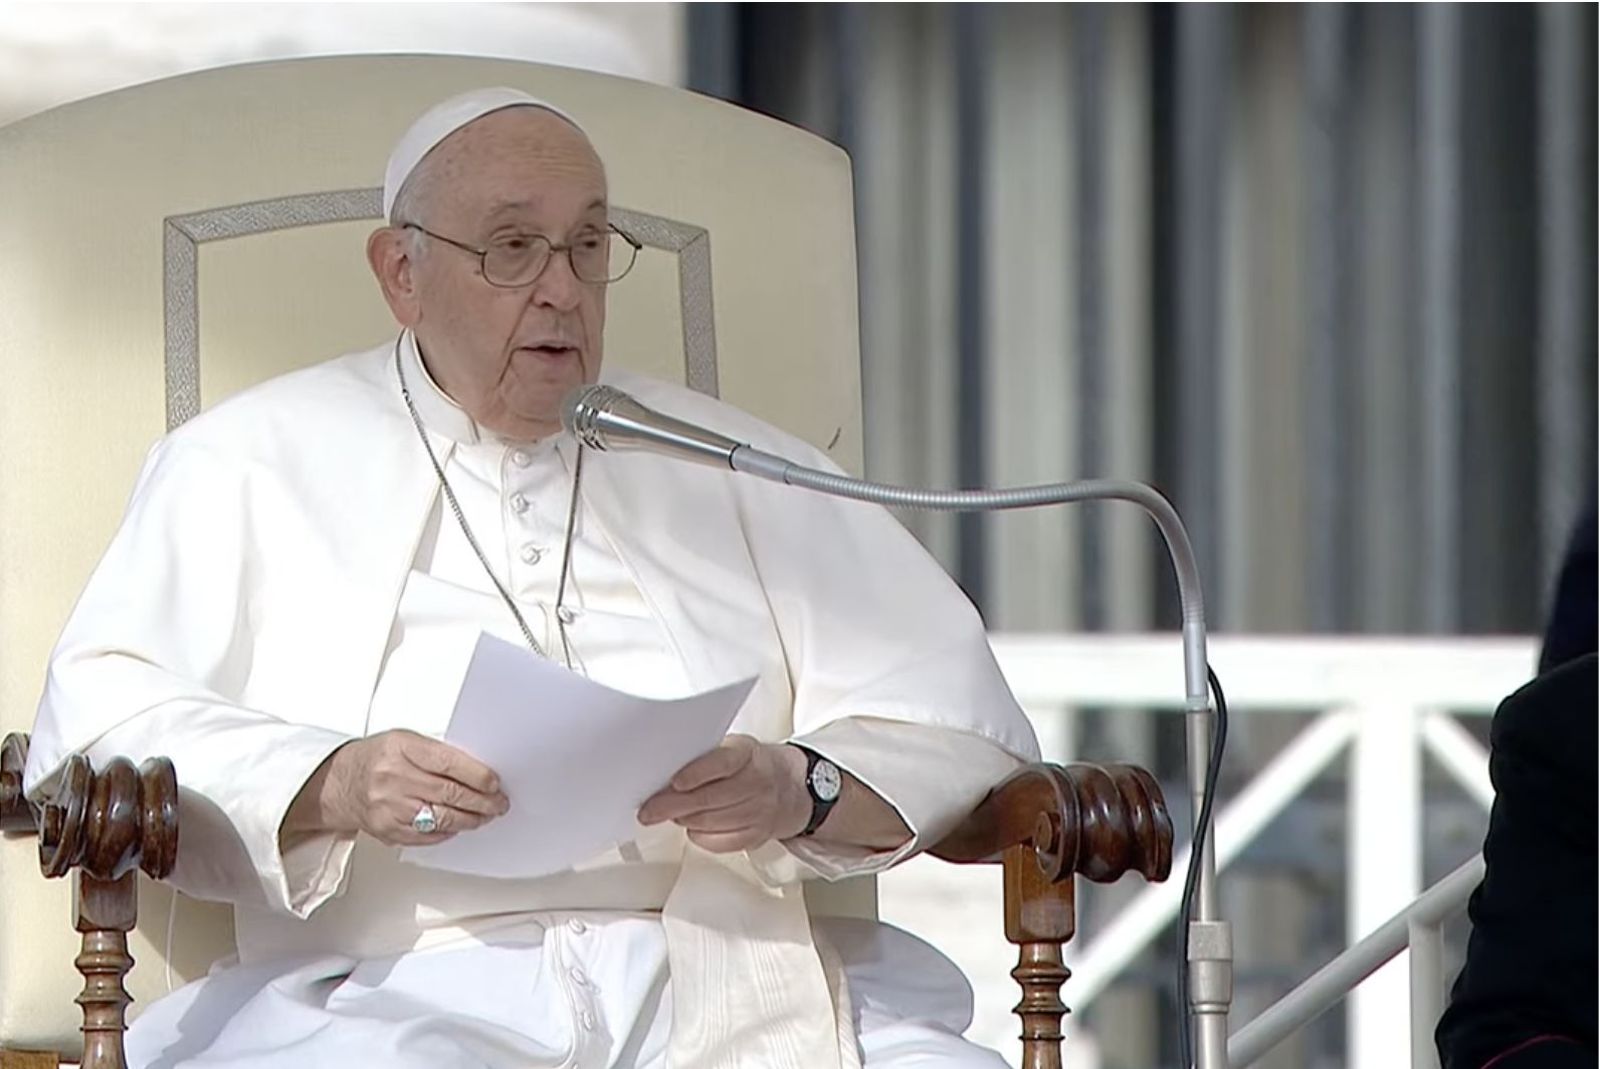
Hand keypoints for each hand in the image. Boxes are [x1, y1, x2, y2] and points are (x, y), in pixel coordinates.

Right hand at [282, 729, 509, 847]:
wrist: (339, 783)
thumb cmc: (376, 758)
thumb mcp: (405, 740)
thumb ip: (437, 753)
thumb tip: (477, 770)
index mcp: (400, 749)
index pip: (448, 763)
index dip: (478, 775)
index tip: (495, 782)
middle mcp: (393, 778)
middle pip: (449, 793)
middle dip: (481, 801)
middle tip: (498, 803)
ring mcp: (389, 807)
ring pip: (442, 818)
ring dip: (470, 819)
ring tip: (484, 815)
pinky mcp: (388, 830)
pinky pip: (427, 835)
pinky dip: (448, 832)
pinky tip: (458, 825)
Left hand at [637, 735, 809, 852]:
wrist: (786, 787)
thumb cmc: (748, 765)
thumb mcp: (730, 748)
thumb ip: (702, 757)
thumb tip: (661, 770)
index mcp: (746, 753)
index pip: (723, 762)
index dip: (697, 773)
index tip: (674, 783)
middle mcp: (757, 782)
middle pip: (711, 798)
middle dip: (673, 805)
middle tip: (649, 810)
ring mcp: (759, 812)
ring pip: (711, 822)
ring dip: (684, 819)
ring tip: (670, 813)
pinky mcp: (755, 836)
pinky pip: (719, 842)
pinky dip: (698, 835)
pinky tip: (692, 826)